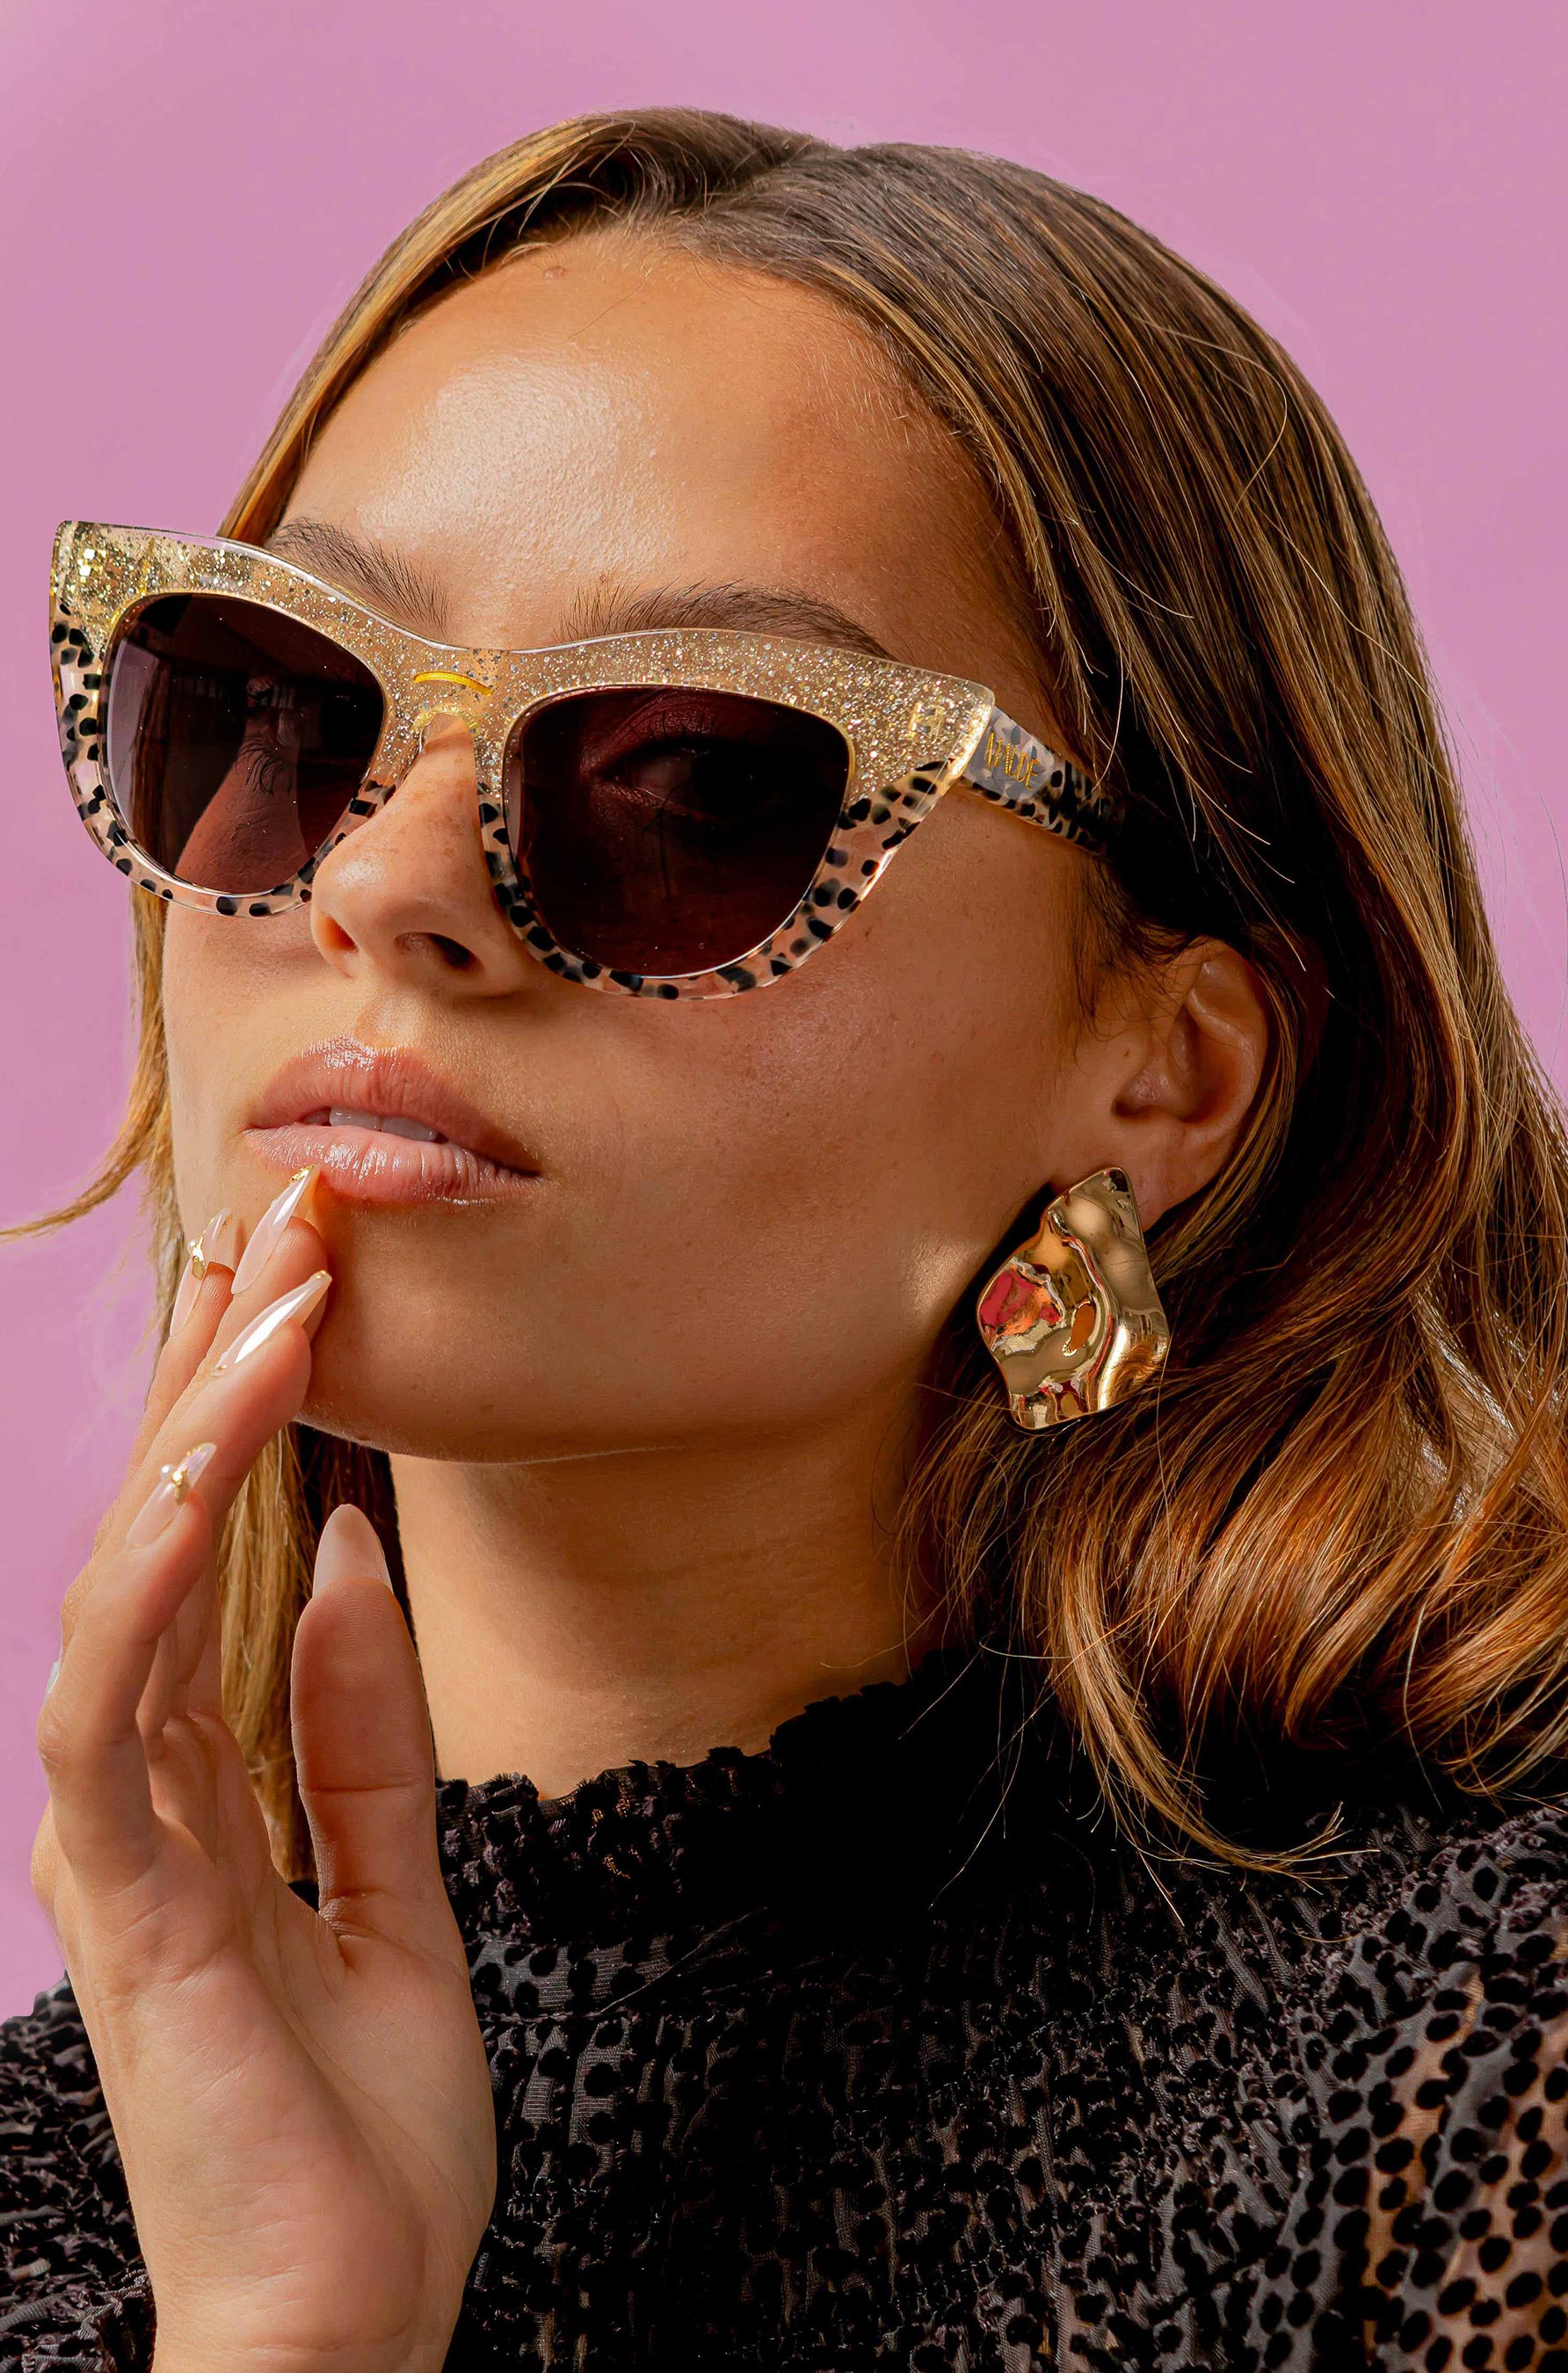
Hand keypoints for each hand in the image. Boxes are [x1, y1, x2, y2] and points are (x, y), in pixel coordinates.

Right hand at [32, 1176, 496, 2372]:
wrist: (348, 2321)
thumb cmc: (363, 2129)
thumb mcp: (396, 1878)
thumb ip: (357, 1726)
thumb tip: (342, 1561)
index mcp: (199, 1777)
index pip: (212, 1548)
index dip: (248, 1404)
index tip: (302, 1276)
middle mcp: (137, 1783)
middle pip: (164, 1530)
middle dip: (222, 1369)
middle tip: (286, 1216)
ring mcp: (117, 1835)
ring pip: (129, 1579)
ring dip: (199, 1428)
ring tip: (274, 1296)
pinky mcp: (123, 1895)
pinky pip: (113, 1699)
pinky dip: (154, 1573)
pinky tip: (220, 1469)